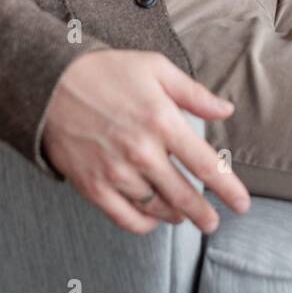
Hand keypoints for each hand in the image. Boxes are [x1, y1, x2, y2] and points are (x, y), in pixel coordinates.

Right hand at [42, 50, 250, 234]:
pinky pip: (125, 218)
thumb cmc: (106, 71)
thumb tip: (225, 109)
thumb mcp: (156, 68)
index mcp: (162, 119)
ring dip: (175, 216)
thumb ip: (193, 93)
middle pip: (184, 196)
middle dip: (204, 214)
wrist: (51, 82)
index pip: (205, 164)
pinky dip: (144, 224)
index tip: (241, 203)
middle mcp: (141, 150)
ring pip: (157, 208)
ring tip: (183, 215)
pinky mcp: (93, 185)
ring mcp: (116, 171)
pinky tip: (152, 219)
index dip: (228, 188)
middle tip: (212, 222)